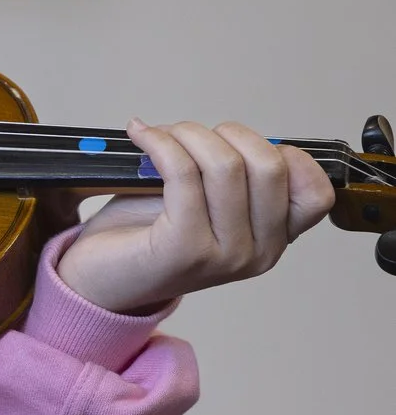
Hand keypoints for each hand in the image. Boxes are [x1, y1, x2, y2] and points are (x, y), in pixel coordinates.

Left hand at [54, 120, 336, 313]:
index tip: (240, 144)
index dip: (285, 154)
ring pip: (225, 165)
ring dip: (189, 135)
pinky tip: (141, 135)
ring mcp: (223, 254)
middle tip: (190, 135)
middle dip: (227, 134)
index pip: (315, 193)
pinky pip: (182, 173)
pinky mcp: (183, 248)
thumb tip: (234, 135)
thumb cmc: (148, 234)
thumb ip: (235, 178)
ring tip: (160, 136)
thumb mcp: (206, 204)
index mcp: (273, 241)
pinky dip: (160, 142)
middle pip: (269, 167)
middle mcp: (257, 253)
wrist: (99, 280)